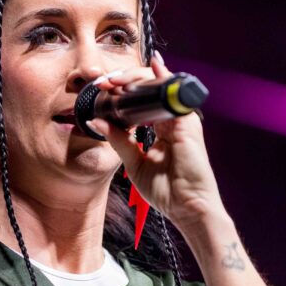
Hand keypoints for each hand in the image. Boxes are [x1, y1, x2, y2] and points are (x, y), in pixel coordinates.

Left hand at [87, 53, 227, 230]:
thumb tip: (97, 120)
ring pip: (159, 86)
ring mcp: (181, 120)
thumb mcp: (134, 163)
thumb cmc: (167, 191)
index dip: (122, 93)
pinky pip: (174, 93)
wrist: (187, 208)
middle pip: (150, 89)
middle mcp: (172, 121)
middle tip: (104, 82)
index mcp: (161, 129)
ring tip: (114, 81)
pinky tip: (141, 77)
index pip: (142, 101)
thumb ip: (119, 140)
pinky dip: (159, 80)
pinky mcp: (187, 122)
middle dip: (125, 80)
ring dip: (135, 78)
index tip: (101, 90)